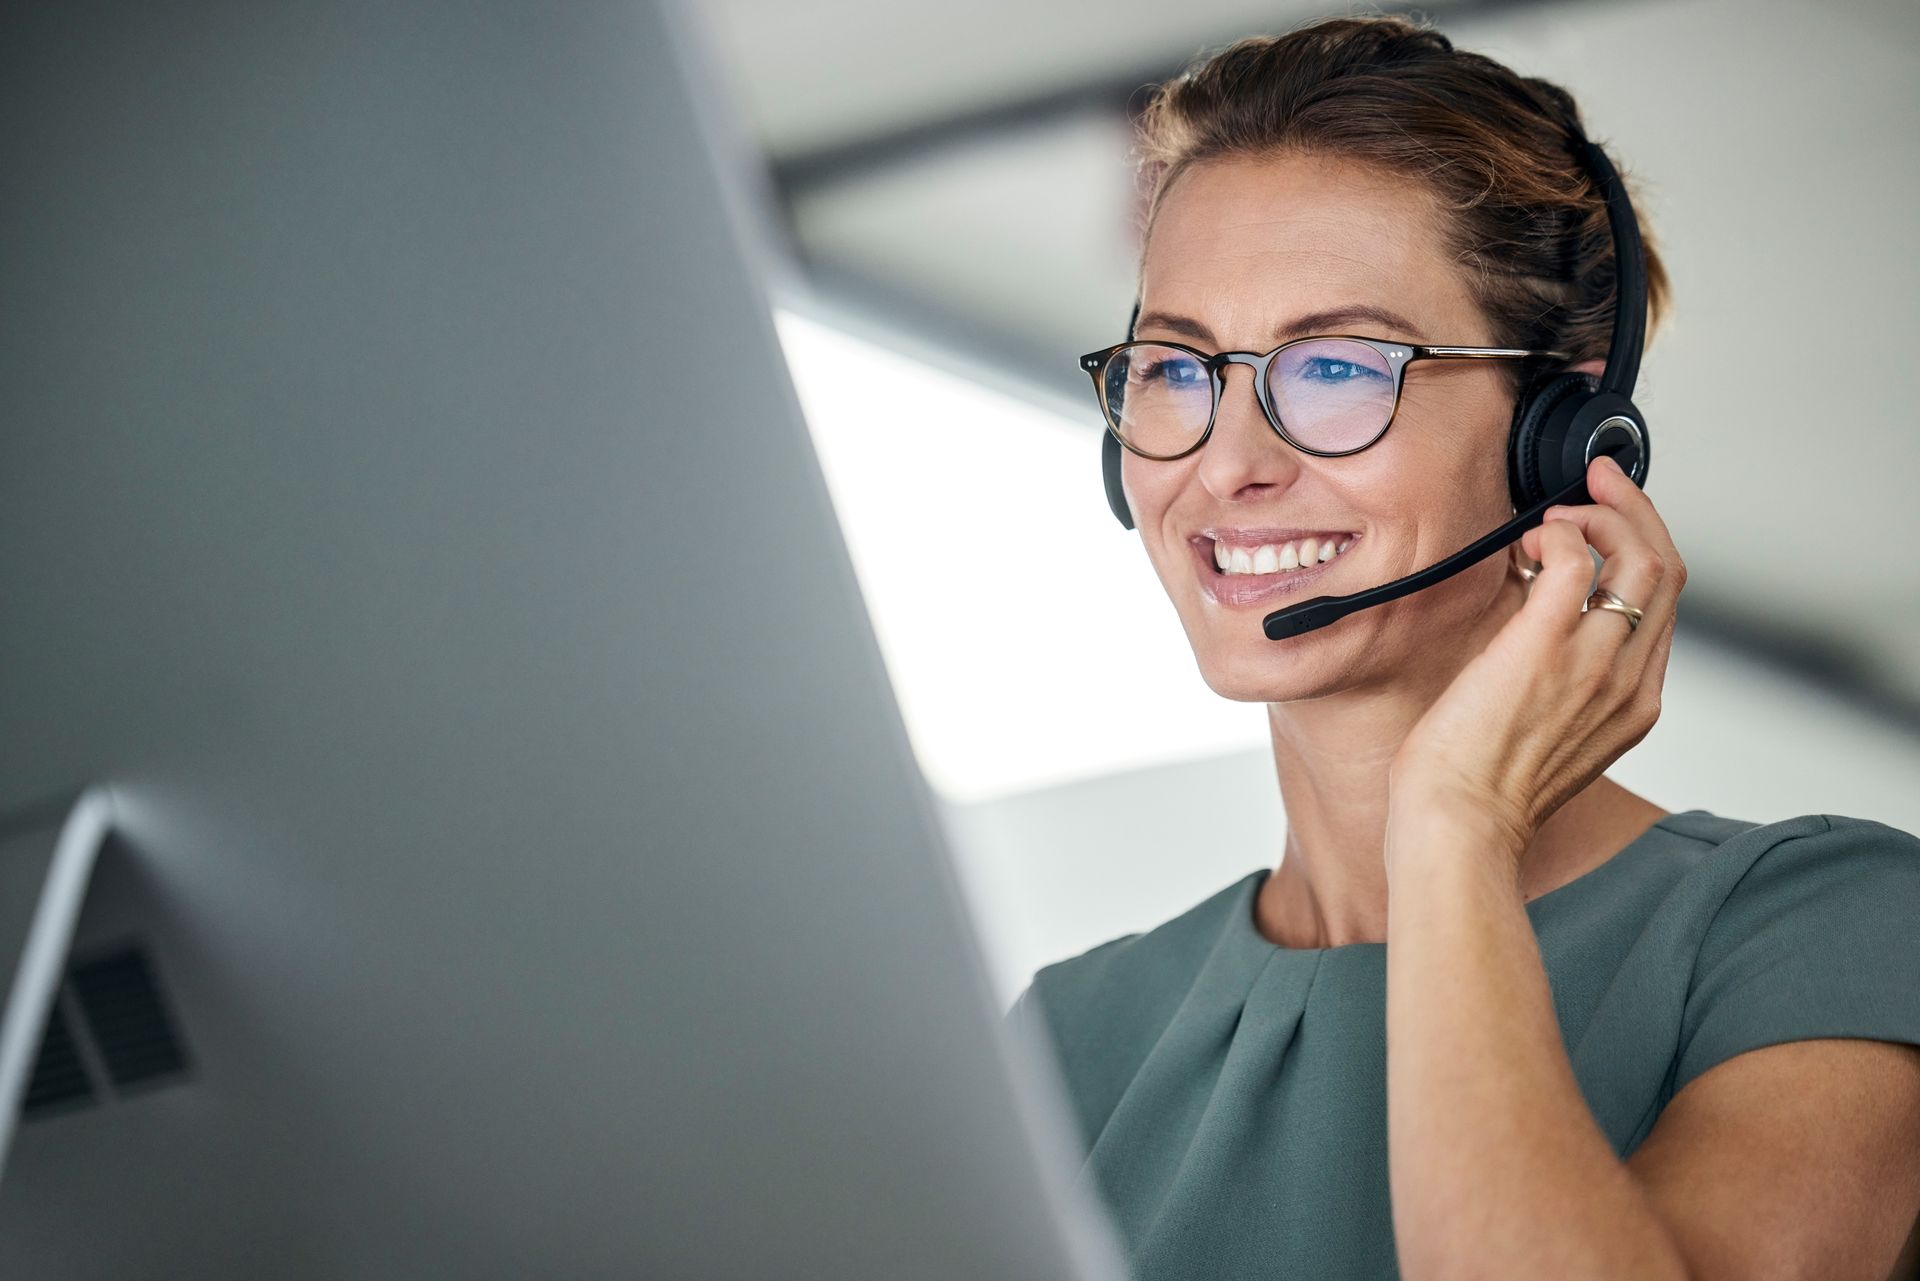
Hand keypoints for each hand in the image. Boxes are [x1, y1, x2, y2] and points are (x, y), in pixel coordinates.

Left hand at [1388, 453, 1686, 859]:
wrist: (1460, 824)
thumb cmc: (1482, 788)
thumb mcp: (1549, 730)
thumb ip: (1561, 674)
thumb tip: (1534, 605)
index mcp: (1633, 702)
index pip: (1663, 603)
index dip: (1642, 546)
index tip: (1610, 517)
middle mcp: (1627, 679)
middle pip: (1666, 569)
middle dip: (1635, 511)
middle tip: (1597, 482)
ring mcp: (1593, 660)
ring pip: (1639, 556)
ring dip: (1600, 515)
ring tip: (1555, 518)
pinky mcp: (1545, 644)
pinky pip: (1576, 561)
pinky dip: (1558, 534)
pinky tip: (1529, 540)